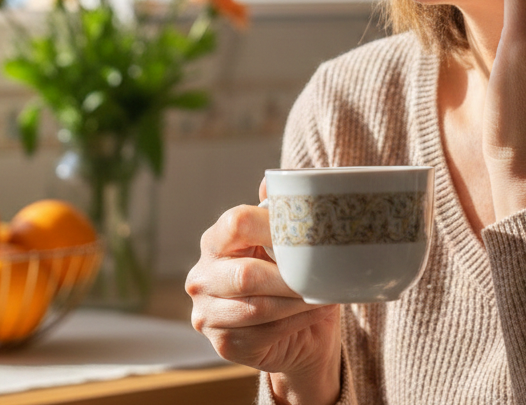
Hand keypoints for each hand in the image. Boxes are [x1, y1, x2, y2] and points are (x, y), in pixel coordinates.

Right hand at [186, 182, 341, 404]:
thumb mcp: (286, 242)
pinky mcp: (223, 344)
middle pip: (246, 274)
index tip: (306, 234)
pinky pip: (263, 333)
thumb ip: (277, 211)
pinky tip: (314, 312)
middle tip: (321, 275)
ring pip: (257, 307)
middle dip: (290, 277)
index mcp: (215, 240)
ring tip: (324, 293)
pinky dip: (296, 322)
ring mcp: (207, 313)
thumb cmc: (289, 277)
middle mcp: (202, 276)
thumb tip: (272, 182)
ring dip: (297, 302)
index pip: (236, 223)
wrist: (298, 333)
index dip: (272, 226)